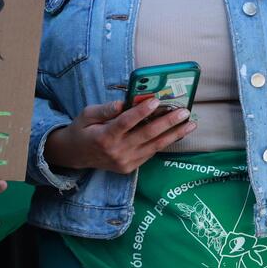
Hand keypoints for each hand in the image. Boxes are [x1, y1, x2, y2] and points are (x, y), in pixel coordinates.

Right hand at [47, 99, 195, 173]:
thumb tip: (122, 103)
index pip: (126, 122)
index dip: (141, 112)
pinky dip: (165, 142)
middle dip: (167, 122)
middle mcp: (117, 151)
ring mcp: (125, 162)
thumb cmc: (82, 130)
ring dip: (174, 135)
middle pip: (146, 135)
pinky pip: (151, 153)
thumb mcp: (86, 115)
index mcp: (104, 136)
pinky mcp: (130, 167)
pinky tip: (177, 133)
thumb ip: (105, 109)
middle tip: (184, 112)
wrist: (76, 155)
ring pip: (154, 146)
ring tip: (190, 124)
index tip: (156, 100)